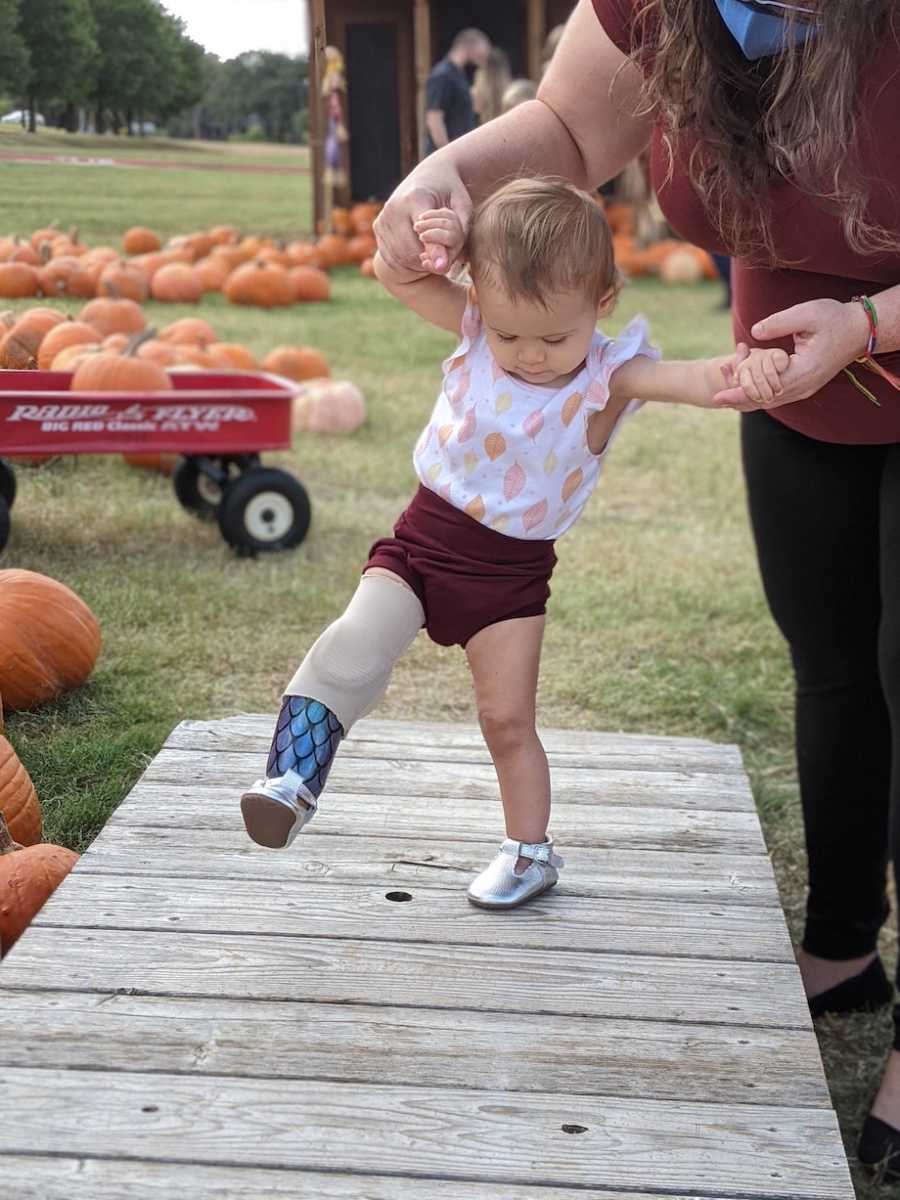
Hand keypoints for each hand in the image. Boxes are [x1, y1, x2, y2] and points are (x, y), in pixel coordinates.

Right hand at [374, 167, 473, 276]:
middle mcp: (394, 207)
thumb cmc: (452, 194)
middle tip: (443, 257)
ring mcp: (383, 217)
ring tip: (432, 251)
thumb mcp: (463, 208)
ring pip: (400, 257)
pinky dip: (407, 260)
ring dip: (418, 262)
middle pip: (411, 251)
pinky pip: (392, 255)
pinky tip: (419, 250)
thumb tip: (441, 267)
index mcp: (415, 198)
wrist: (431, 174)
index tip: (443, 268)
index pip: (424, 233)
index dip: (434, 252)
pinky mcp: (378, 226)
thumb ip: (457, 235)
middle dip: (428, 260)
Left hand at [711, 298, 869, 410]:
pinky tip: (744, 389)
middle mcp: (805, 386)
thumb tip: (754, 332)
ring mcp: (806, 388)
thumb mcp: (806, 314)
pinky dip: (759, 394)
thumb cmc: (835, 318)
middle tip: (716, 394)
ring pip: (771, 401)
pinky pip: (778, 395)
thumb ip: (779, 323)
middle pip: (765, 401)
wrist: (860, 329)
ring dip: (748, 398)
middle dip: (739, 398)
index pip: (765, 389)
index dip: (740, 392)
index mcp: (804, 371)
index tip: (719, 394)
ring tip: (725, 394)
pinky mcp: (805, 384)